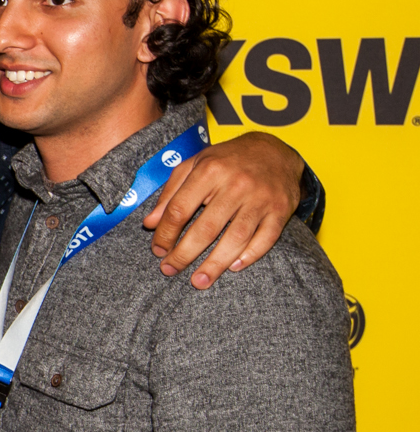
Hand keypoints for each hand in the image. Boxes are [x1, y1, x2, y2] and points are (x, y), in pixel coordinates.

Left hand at [141, 131, 302, 287]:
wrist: (275, 150)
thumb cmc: (227, 160)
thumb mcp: (194, 165)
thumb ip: (170, 193)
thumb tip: (150, 223)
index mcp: (210, 171)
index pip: (180, 209)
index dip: (166, 233)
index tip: (158, 250)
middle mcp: (237, 185)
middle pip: (206, 228)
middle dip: (184, 254)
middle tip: (170, 270)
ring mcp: (261, 198)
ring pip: (236, 238)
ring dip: (215, 264)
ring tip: (199, 281)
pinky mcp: (281, 209)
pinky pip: (266, 238)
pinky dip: (250, 255)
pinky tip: (233, 267)